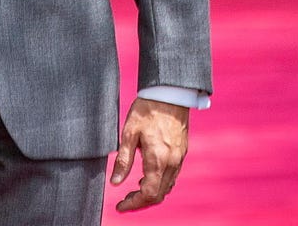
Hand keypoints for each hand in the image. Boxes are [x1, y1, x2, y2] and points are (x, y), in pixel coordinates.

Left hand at [111, 97, 189, 211]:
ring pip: (167, 186)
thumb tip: (115, 182)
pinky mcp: (182, 151)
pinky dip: (161, 182)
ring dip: (152, 193)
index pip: (149, 194)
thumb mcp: (129, 133)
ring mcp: (179, 157)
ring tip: (135, 188)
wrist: (170, 92)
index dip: (134, 204)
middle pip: (159, 195)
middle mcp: (172, 162)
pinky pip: (173, 175)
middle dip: (142, 201)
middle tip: (126, 199)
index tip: (121, 205)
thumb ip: (124, 160)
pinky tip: (149, 175)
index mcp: (158, 160)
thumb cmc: (148, 110)